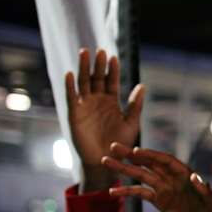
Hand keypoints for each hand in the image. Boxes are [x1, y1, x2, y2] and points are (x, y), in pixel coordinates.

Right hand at [65, 47, 145, 191]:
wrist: (105, 160)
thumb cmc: (120, 143)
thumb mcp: (131, 123)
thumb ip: (135, 105)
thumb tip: (142, 85)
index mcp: (112, 101)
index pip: (112, 81)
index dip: (113, 70)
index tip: (114, 57)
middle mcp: (98, 100)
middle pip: (97, 78)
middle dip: (98, 64)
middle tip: (100, 50)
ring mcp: (85, 105)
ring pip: (83, 83)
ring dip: (83, 68)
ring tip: (84, 53)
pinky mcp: (74, 114)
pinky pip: (71, 97)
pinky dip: (70, 86)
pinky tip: (69, 74)